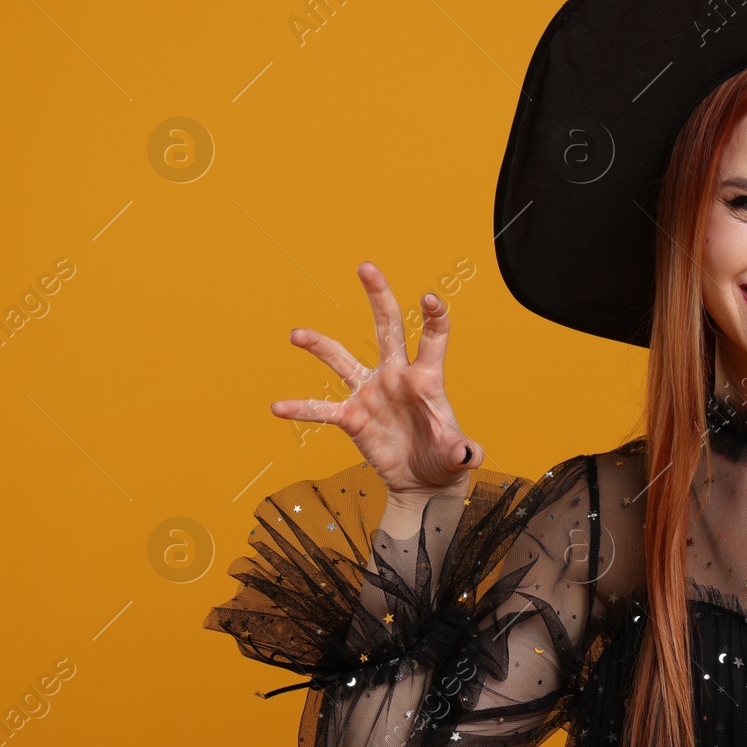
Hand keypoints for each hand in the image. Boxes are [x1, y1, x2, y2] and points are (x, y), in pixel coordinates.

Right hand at [271, 261, 483, 500]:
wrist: (422, 479)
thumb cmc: (444, 458)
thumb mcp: (456, 454)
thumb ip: (462, 450)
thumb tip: (468, 454)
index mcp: (426, 378)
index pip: (432, 338)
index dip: (434, 317)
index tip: (429, 298)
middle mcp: (396, 376)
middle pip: (387, 327)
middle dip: (378, 296)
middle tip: (366, 266)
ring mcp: (371, 392)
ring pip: (342, 359)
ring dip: (320, 346)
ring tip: (297, 334)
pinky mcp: (352, 416)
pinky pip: (322, 409)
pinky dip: (301, 408)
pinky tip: (278, 407)